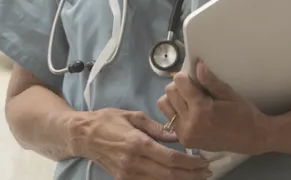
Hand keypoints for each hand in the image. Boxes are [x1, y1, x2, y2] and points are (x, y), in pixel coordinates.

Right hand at [80, 108, 210, 179]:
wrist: (83, 136)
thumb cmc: (107, 120)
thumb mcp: (133, 116)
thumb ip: (156, 128)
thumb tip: (177, 135)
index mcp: (137, 143)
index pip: (171, 159)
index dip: (191, 163)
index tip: (204, 161)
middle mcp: (134, 162)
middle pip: (170, 175)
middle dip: (192, 175)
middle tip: (207, 171)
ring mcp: (128, 174)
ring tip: (197, 176)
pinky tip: (177, 178)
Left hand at [158, 61, 269, 154]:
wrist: (251, 139)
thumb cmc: (243, 114)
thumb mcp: (229, 94)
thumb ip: (210, 81)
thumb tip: (197, 64)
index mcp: (201, 110)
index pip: (179, 82)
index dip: (185, 77)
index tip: (194, 79)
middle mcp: (189, 123)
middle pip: (170, 92)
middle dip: (179, 87)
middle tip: (193, 90)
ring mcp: (185, 134)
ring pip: (164, 106)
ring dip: (174, 99)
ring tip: (189, 101)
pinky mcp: (184, 141)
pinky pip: (169, 119)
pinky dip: (176, 112)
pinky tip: (189, 112)